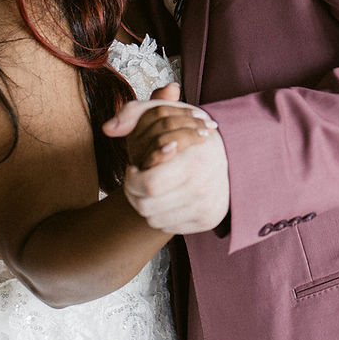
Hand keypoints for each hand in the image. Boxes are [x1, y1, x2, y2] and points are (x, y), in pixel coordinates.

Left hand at [106, 94, 229, 233]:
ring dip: (145, 203)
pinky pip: (167, 226)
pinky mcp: (208, 220)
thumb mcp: (161, 113)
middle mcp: (203, 188)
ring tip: (151, 185)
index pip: (147, 185)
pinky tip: (166, 195)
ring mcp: (207, 207)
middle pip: (146, 206)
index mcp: (194, 162)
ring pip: (153, 220)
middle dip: (133, 192)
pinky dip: (160, 213)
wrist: (231, 152)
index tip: (134, 166)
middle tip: (137, 177)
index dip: (132, 178)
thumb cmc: (188, 131)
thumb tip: (107, 128)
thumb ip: (132, 113)